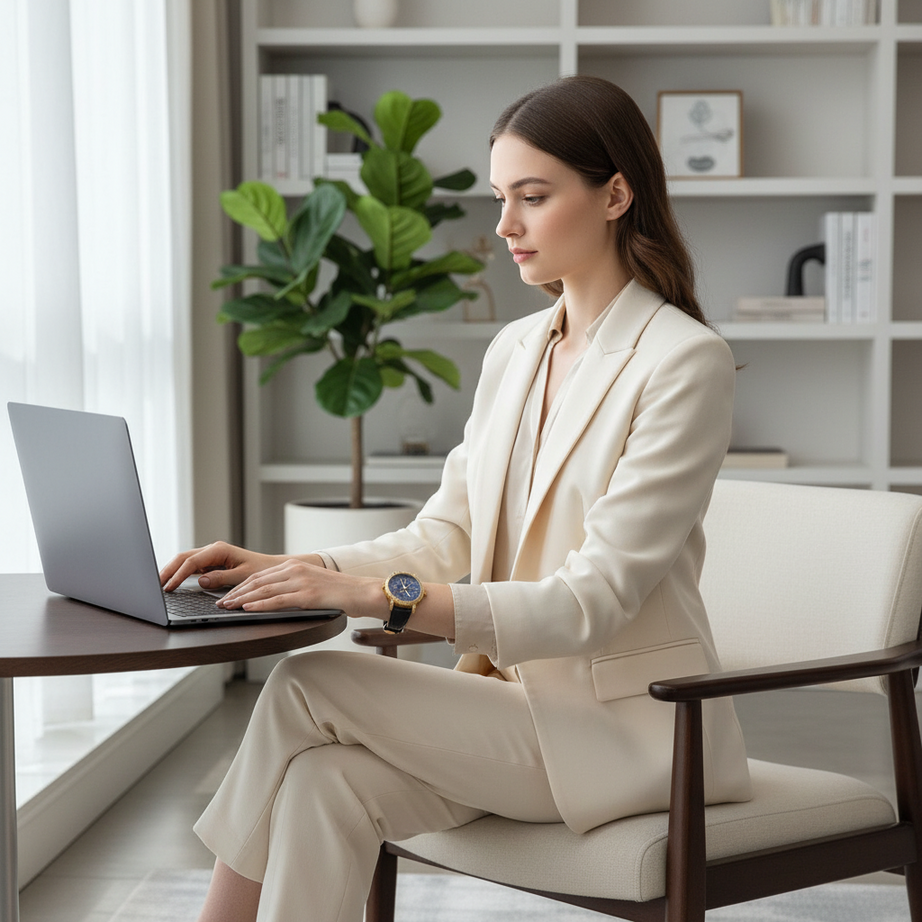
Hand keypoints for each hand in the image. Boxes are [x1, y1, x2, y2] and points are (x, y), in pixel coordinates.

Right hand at [159, 541, 284, 592]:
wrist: (271, 567)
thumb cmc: (261, 569)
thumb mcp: (244, 575)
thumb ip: (222, 577)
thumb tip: (201, 580)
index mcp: (219, 550)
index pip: (192, 562)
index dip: (178, 575)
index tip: (168, 587)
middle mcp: (213, 550)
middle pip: (183, 557)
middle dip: (168, 570)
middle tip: (155, 585)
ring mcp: (211, 556)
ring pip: (185, 560)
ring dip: (171, 570)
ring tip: (159, 584)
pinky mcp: (211, 562)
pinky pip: (191, 566)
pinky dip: (179, 572)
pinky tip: (172, 581)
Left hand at [216, 558, 383, 616]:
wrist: (363, 591)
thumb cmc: (340, 592)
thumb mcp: (313, 584)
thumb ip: (294, 586)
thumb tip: (276, 598)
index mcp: (294, 566)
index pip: (260, 576)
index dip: (241, 587)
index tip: (228, 596)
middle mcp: (295, 570)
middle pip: (257, 581)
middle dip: (236, 593)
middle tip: (221, 604)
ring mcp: (301, 582)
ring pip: (263, 590)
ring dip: (241, 600)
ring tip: (227, 608)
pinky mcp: (307, 595)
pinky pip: (278, 600)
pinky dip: (259, 605)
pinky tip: (247, 609)